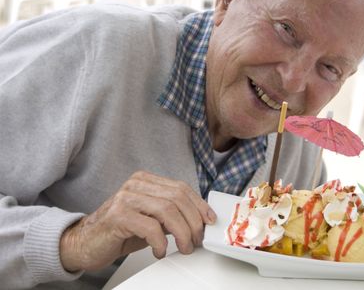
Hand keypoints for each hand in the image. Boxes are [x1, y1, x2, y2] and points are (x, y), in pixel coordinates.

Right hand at [59, 171, 215, 271]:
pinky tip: (160, 251)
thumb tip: (200, 221)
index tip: (209, 221)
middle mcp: (136, 185)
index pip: (181, 188)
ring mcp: (125, 198)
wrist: (85, 243)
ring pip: (167, 211)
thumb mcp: (151, 219)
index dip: (199, 205)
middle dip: (193, 222)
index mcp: (146, 181)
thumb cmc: (120, 231)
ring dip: (182, 233)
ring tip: (183, 247)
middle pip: (177, 198)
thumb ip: (171, 214)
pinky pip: (151, 227)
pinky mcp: (117, 216)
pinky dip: (161, 242)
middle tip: (196, 240)